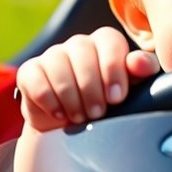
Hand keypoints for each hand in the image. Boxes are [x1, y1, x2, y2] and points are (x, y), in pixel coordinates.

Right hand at [16, 26, 159, 131]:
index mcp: (106, 43)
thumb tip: (141, 64)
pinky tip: (61, 115)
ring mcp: (53, 55)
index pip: (110, 41)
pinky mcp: (30, 71)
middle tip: (98, 113)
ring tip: (81, 118)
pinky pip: (36, 79)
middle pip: (83, 52)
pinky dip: (49, 100)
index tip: (116, 98)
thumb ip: (140, 72)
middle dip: (91, 88)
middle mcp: (79, 44)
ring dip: (71, 97)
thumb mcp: (129, 90)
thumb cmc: (106, 105)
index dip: (113, 69)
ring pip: (59, 65)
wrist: (73, 130)